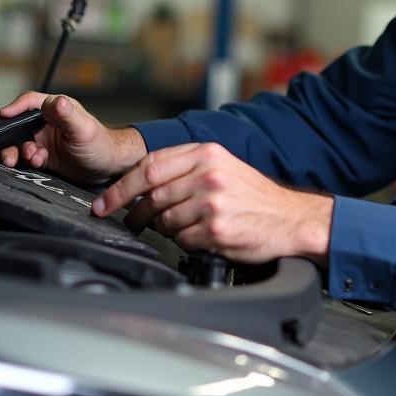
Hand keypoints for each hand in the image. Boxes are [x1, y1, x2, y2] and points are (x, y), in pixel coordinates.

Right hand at [0, 92, 145, 183]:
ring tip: (28, 158)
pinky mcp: (44, 156)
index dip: (15, 106)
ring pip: (20, 143)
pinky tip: (37, 163)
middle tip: (7, 149)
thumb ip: (68, 115)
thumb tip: (57, 102)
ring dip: (18, 152)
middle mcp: (48, 123)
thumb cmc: (102, 144)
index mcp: (57, 110)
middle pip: (18, 125)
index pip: (30, 102)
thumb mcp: (84, 129)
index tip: (4, 114)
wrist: (108, 168)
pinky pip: (27, 157)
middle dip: (9, 137)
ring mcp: (45, 140)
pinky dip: (28, 161)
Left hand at [92, 142, 332, 265]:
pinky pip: (182, 240)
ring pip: (164, 220)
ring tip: (183, 227)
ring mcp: (212, 201)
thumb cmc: (254, 196)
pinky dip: (185, 242)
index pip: (148, 167)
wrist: (290, 218)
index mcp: (207, 153)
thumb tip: (141, 182)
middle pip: (150, 194)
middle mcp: (209, 174)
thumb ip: (186, 168)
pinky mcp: (217, 228)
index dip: (120, 188)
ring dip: (165, 229)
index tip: (104, 204)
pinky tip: (201, 237)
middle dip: (133, 213)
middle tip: (129, 222)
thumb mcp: (223, 166)